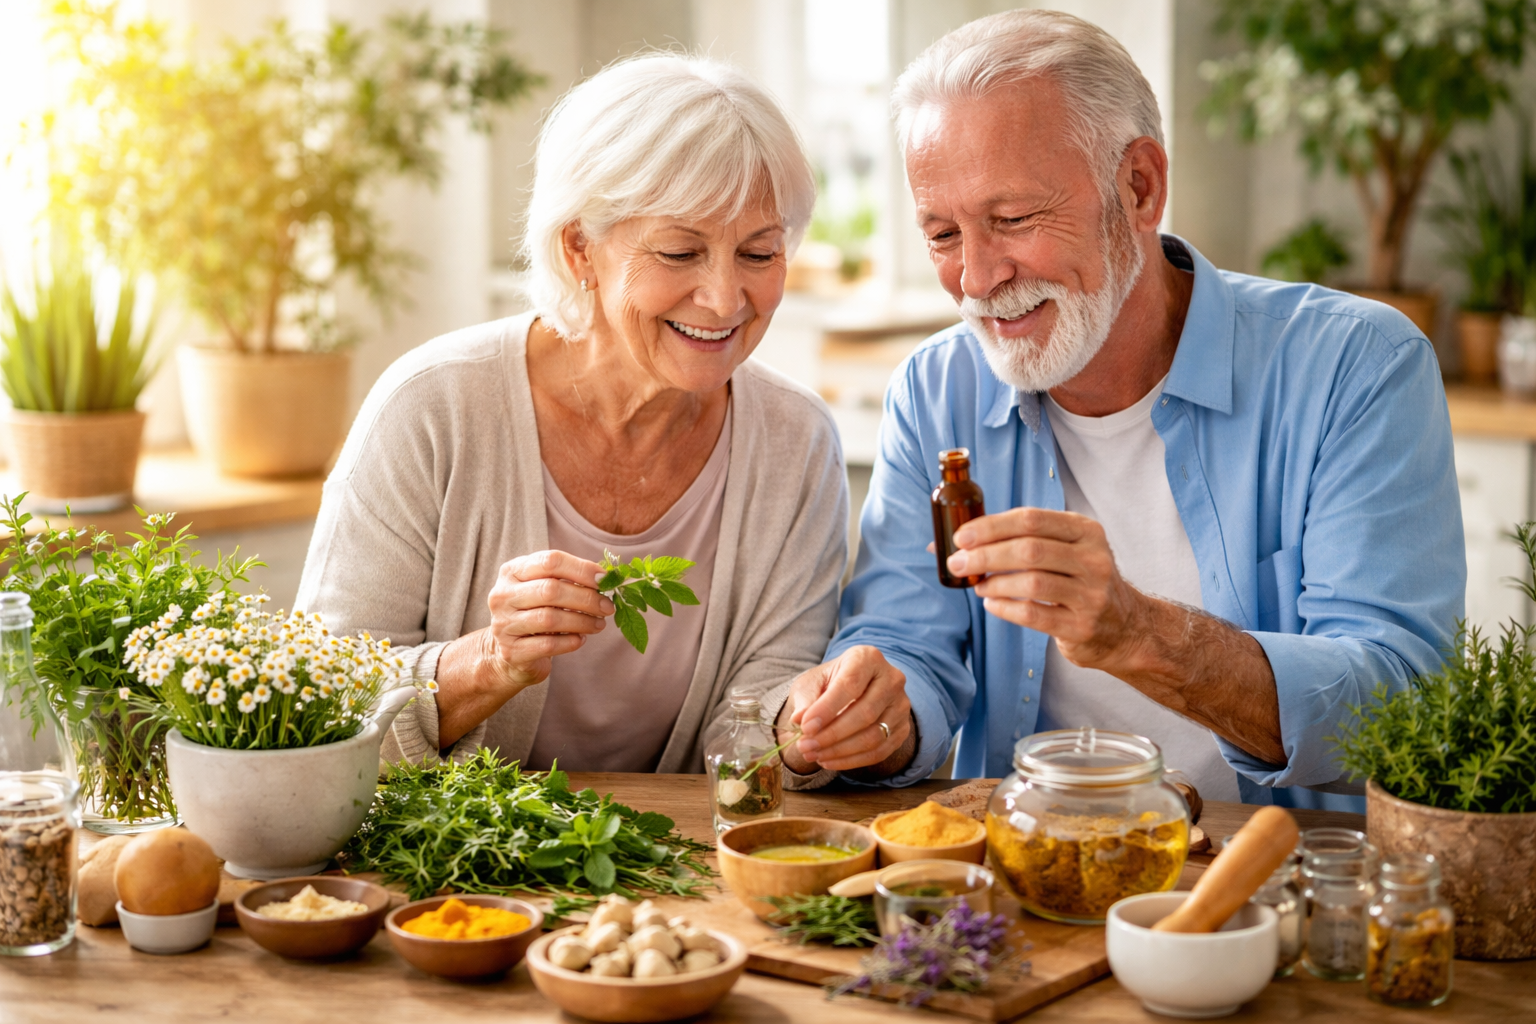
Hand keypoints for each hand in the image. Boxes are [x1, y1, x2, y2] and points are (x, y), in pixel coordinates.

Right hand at [482, 550, 613, 688]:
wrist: (511, 651)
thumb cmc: (535, 612)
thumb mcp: (545, 588)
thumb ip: (569, 579)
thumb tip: (606, 578)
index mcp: (512, 571)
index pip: (550, 561)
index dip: (582, 569)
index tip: (605, 580)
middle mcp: (502, 595)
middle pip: (550, 590)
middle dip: (586, 598)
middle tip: (607, 607)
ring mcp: (503, 624)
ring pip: (550, 618)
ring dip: (582, 621)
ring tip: (599, 624)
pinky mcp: (511, 651)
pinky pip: (547, 645)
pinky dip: (570, 642)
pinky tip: (581, 639)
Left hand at [777, 646, 912, 773]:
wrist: (850, 690)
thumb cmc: (829, 683)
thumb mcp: (811, 683)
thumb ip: (806, 699)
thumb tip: (799, 719)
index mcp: (868, 658)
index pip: (850, 685)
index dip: (827, 709)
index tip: (805, 727)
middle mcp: (892, 679)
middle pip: (865, 713)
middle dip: (831, 735)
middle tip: (805, 746)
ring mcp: (901, 705)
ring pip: (873, 736)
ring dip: (840, 751)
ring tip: (813, 754)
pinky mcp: (902, 729)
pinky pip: (879, 752)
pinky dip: (851, 761)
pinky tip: (829, 760)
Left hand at [947, 508, 1285, 764]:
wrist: (1127, 628)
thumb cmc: (1082, 582)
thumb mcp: (1066, 550)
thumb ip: (1023, 540)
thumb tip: (958, 542)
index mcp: (1086, 532)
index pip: (1032, 519)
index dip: (992, 526)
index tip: (962, 535)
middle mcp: (1093, 559)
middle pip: (1029, 549)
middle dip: (985, 555)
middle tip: (957, 562)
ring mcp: (1092, 594)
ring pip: (1031, 581)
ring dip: (994, 582)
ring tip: (976, 584)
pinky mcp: (1083, 626)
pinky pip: (1034, 614)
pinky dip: (1006, 608)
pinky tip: (992, 603)